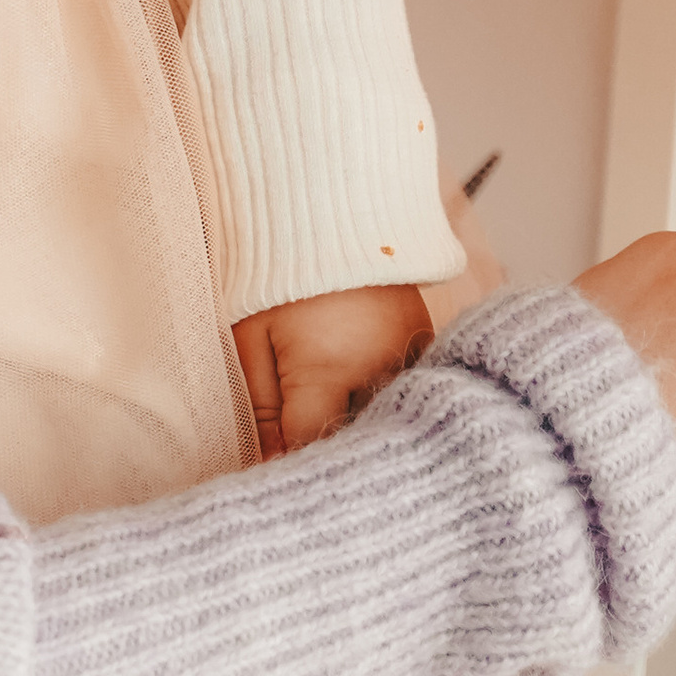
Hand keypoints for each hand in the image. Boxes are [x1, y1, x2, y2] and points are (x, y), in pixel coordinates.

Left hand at [232, 282, 434, 456]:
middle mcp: (379, 369)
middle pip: (354, 436)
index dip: (287, 459)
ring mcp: (409, 355)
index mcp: (328, 370)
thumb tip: (269, 465)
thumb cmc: (273, 275)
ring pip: (385, 418)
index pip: (310, 444)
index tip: (273, 464)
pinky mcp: (425, 341)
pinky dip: (386, 401)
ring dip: (359, 425)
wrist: (325, 210)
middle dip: (327, 446)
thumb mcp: (249, 338)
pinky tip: (363, 397)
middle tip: (300, 439)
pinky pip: (407, 390)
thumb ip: (262, 408)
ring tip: (332, 414)